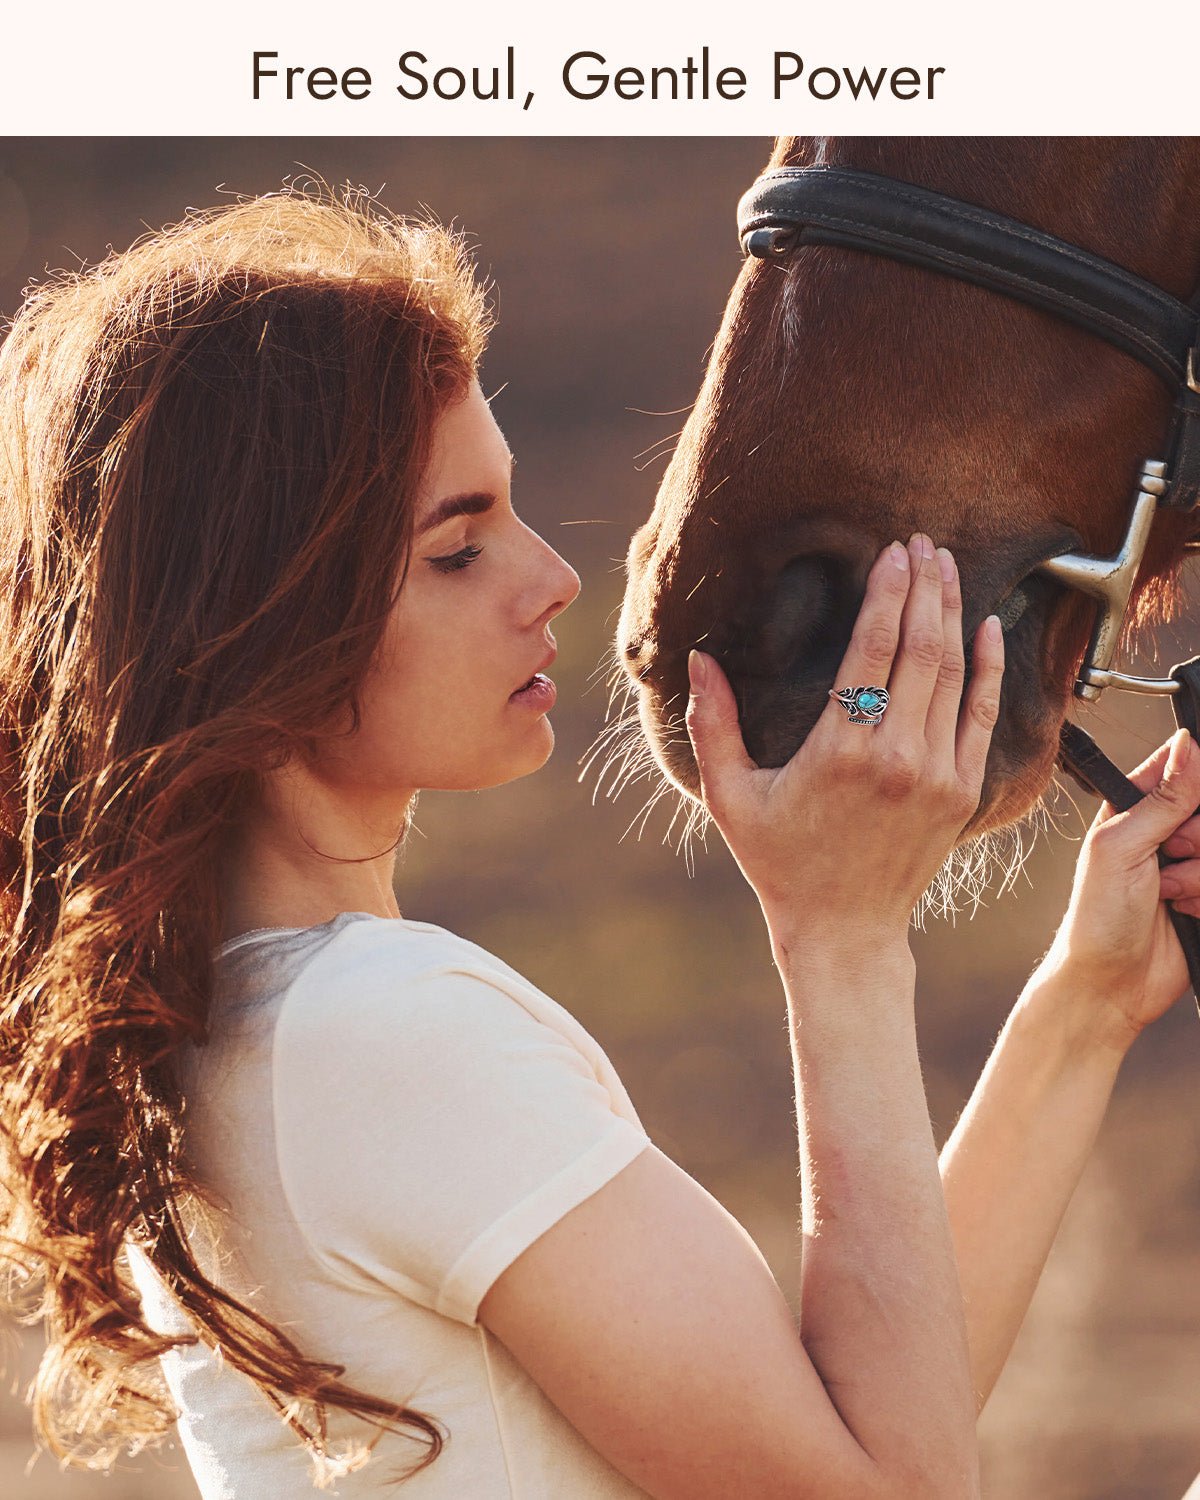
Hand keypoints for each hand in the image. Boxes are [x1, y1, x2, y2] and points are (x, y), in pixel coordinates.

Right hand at [684, 534, 1004, 946]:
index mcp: (839, 752)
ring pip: (953, 675)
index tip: (892, 552)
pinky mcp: (961, 792)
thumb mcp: (730, 796)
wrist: (844, 929)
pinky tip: (988, 627)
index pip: (872, 651)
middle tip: (921, 543)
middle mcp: (896, 758)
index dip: (885, 594)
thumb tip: (698, 660)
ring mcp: (936, 775)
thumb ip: (712, 725)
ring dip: (952, 614)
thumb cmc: (780, 862)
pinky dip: (988, 668)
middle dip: (923, 588)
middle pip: (919, 650)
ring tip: (946, 568)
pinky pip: (981, 715)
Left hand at [1035, 729, 1199, 1047]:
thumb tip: (1188, 744)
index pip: (1186, 765)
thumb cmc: (1097, 916)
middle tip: (1171, 856)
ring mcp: (1193, 864)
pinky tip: (1185, 911)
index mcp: (1137, 806)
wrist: (1111, 983)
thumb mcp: (1122, 846)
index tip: (1187, 813)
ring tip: (1169, 894)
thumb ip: (1162, 798)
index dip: (1197, 783)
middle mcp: (1167, 830)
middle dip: (1199, 837)